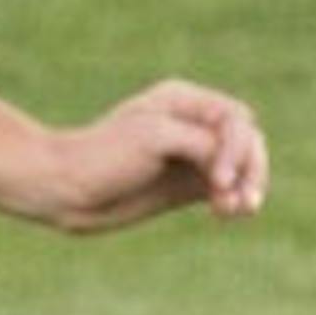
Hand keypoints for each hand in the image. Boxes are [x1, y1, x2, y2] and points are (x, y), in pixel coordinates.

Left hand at [49, 80, 268, 235]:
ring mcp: (191, 156)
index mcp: (182, 100)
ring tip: (239, 211)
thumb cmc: (101, 156)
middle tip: (245, 202)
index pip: (235, 119)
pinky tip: (227, 213)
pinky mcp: (187, 186)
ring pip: (240, 168)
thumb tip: (233, 167)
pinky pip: (225, 190)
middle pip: (245, 141)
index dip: (237, 149)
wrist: (65, 190)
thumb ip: (201, 143)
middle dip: (250, 169)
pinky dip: (232, 200)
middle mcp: (192, 125)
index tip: (217, 179)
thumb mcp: (154, 138)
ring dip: (246, 187)